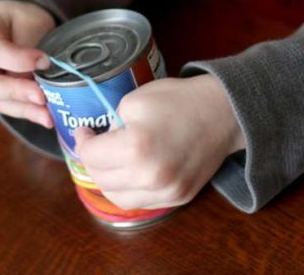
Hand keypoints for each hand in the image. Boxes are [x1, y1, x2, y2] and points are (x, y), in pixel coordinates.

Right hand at [0, 0, 54, 126]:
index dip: (18, 60)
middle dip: (17, 93)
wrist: (13, 23)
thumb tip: (31, 80)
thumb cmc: (22, 18)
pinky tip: (44, 116)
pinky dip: (25, 111)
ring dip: (25, 109)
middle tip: (43, 98)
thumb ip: (28, 48)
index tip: (45, 61)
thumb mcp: (30, 22)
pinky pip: (4, 105)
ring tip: (49, 116)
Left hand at [74, 75, 244, 209]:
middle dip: (91, 159)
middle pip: (100, 179)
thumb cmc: (177, 100)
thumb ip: (112, 125)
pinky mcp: (177, 199)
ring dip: (107, 179)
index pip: (90, 156)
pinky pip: (140, 203)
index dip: (82, 140)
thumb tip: (103, 141)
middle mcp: (150, 178)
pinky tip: (129, 171)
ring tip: (108, 159)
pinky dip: (128, 189)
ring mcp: (165, 193)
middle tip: (93, 143)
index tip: (85, 130)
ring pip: (117, 198)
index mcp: (136, 148)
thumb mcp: (134, 100)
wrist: (221, 113)